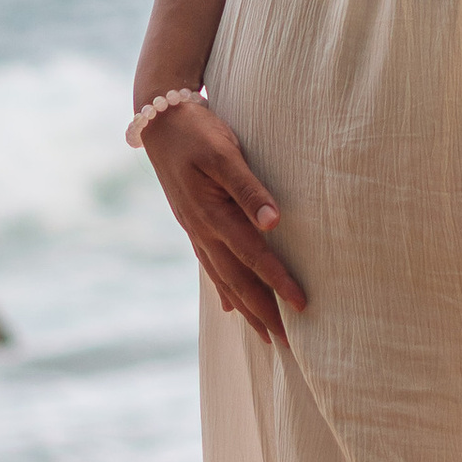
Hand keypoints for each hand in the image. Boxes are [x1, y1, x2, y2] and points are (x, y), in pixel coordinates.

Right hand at [144, 100, 307, 346]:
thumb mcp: (224, 153)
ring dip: (244, 309)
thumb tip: (274, 222)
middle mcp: (201, 230)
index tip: (303, 306)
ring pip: (223, 278)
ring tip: (264, 335)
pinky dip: (223, 288)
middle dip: (262, 313)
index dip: (279, 283)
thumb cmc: (197, 131)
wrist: (158, 118)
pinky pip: (209, 265)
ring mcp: (194, 229)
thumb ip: (249, 188)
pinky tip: (229, 306)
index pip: (253, 258)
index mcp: (211, 215)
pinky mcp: (191, 222)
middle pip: (236, 281)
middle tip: (288, 343)